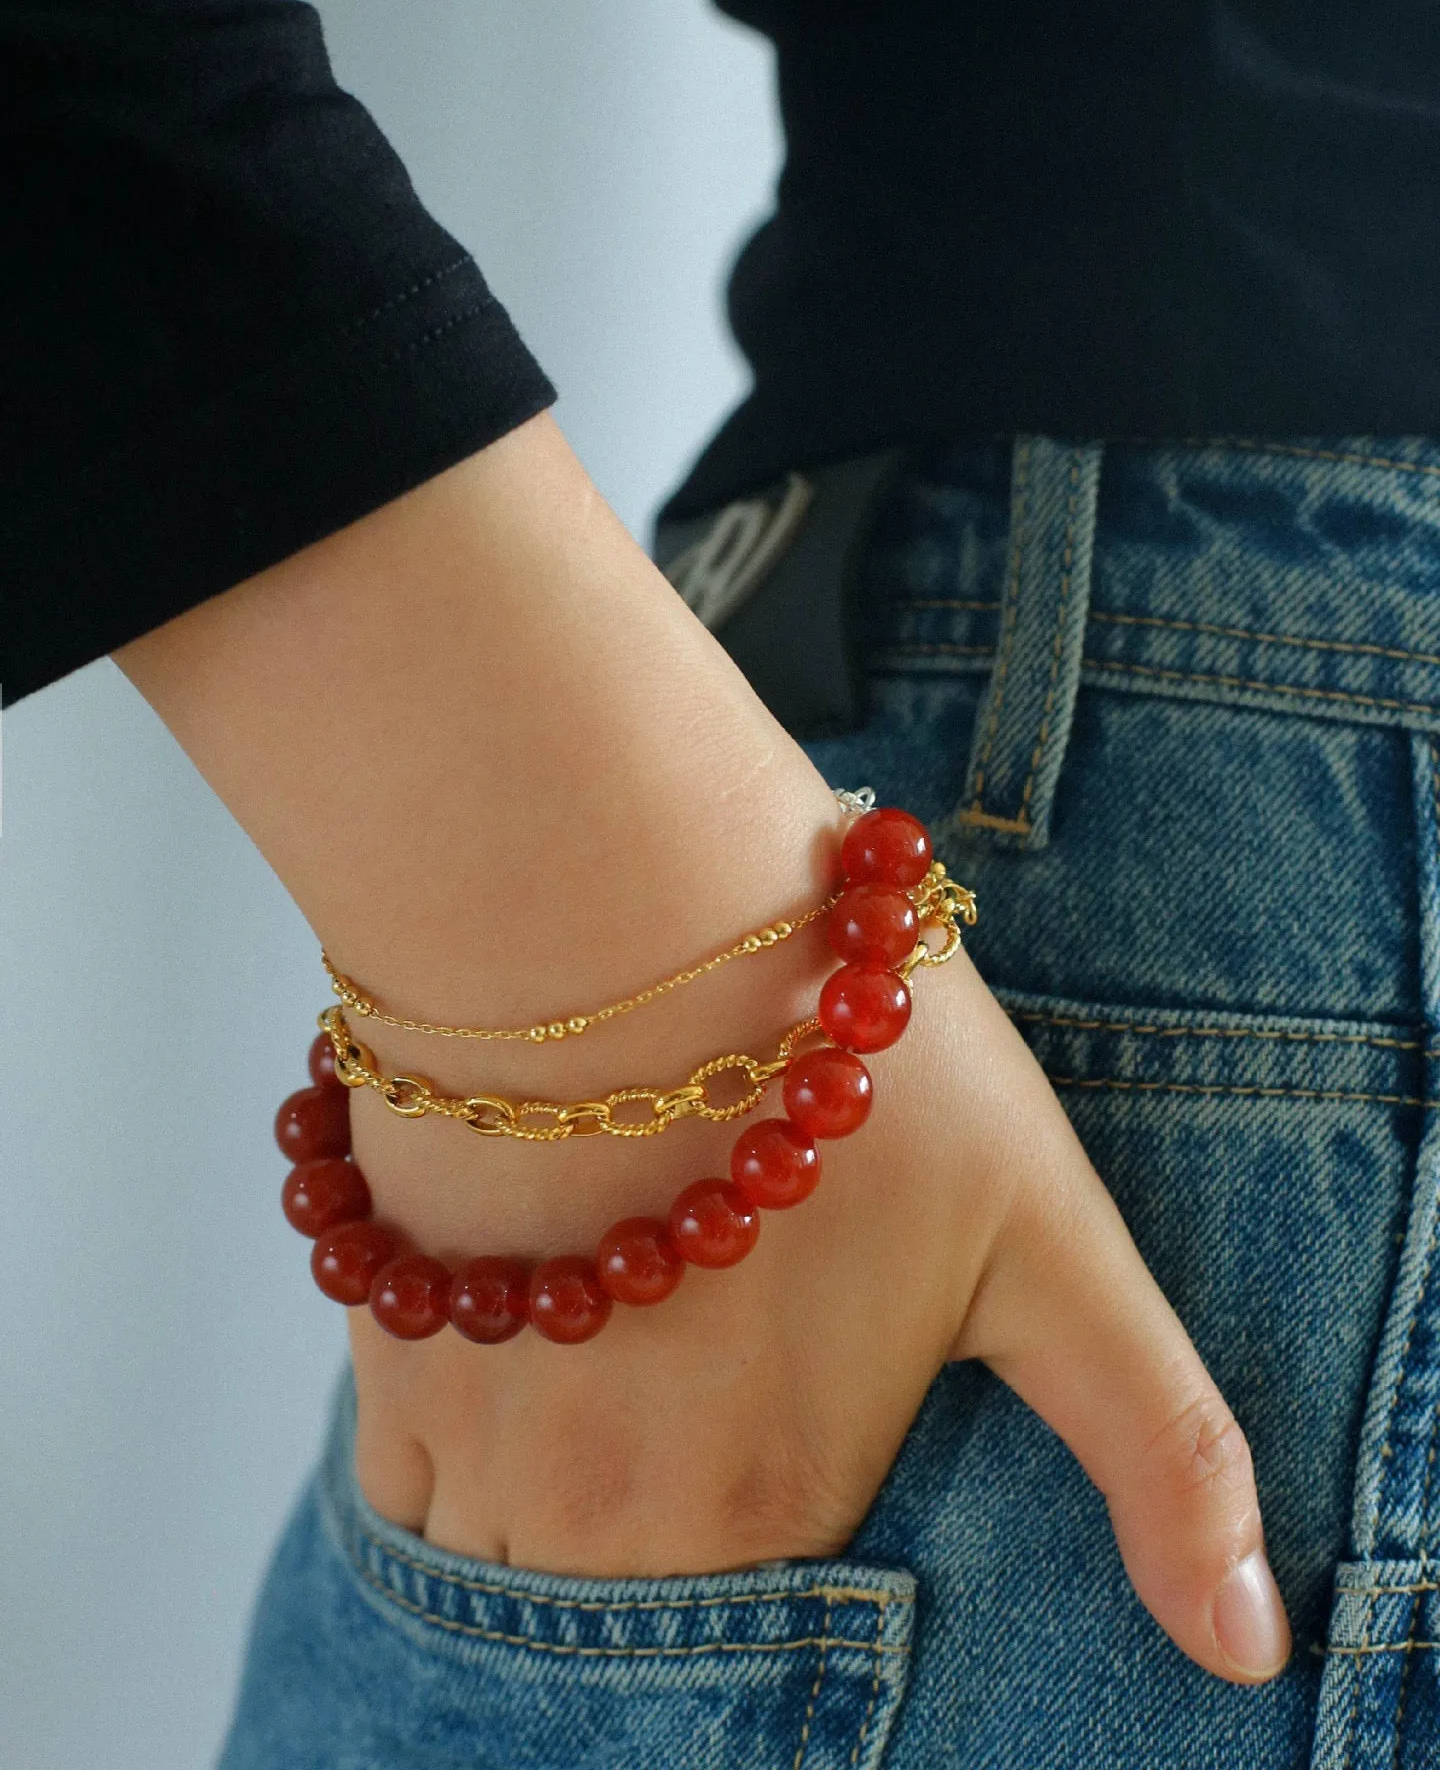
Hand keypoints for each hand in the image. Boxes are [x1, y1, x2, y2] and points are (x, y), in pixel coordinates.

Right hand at [111, 414, 1288, 1685]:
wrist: (603, 900)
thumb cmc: (850, 1053)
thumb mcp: (1054, 1244)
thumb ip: (1158, 1452)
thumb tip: (1250, 1653)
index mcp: (782, 1504)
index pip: (782, 1599)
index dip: (797, 1467)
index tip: (793, 1373)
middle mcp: (617, 1520)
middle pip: (642, 1575)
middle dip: (681, 1474)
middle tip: (713, 1317)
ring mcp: (489, 1444)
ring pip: (520, 1541)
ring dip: (564, 1463)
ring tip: (626, 1298)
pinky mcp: (392, 1360)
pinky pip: (418, 1476)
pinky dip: (470, 1418)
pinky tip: (531, 1282)